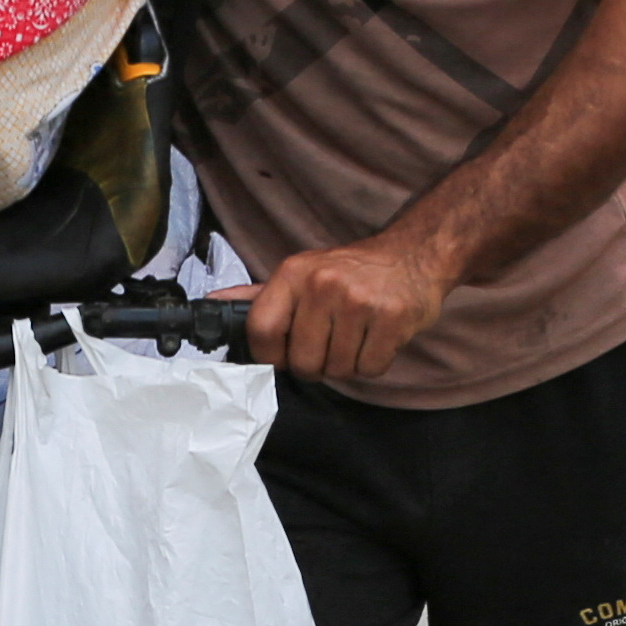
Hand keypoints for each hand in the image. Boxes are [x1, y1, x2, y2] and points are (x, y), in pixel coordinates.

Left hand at [228, 239, 450, 382]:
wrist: (414, 255)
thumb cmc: (349, 271)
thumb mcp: (300, 273)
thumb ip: (258, 295)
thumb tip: (212, 304)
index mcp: (294, 273)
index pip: (261, 330)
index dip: (270, 355)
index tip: (283, 356)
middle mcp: (324, 285)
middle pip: (303, 362)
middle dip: (315, 365)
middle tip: (329, 345)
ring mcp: (360, 301)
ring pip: (338, 370)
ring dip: (346, 365)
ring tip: (355, 338)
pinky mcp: (393, 318)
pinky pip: (370, 369)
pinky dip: (372, 364)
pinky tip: (376, 339)